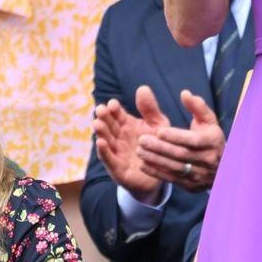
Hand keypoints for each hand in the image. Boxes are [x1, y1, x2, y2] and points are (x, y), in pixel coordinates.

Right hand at [93, 89, 169, 203]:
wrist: (164, 173)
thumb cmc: (159, 145)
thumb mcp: (158, 124)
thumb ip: (150, 109)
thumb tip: (142, 87)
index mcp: (127, 125)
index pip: (118, 114)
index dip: (114, 109)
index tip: (113, 103)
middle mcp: (119, 138)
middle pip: (109, 126)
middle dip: (104, 118)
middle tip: (101, 110)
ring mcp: (117, 153)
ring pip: (106, 141)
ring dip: (101, 133)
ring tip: (98, 123)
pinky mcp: (118, 169)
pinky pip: (109, 160)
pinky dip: (104, 152)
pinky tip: (100, 143)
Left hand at [136, 88, 225, 191]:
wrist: (222, 167)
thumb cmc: (210, 138)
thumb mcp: (208, 121)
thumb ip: (197, 106)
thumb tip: (184, 93)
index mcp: (212, 142)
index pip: (193, 140)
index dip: (176, 136)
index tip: (159, 131)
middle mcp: (207, 160)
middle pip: (181, 154)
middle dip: (160, 148)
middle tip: (142, 140)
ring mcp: (199, 174)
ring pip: (175, 168)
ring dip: (155, 160)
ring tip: (139, 151)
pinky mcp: (191, 185)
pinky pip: (171, 179)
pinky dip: (156, 172)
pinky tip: (143, 164)